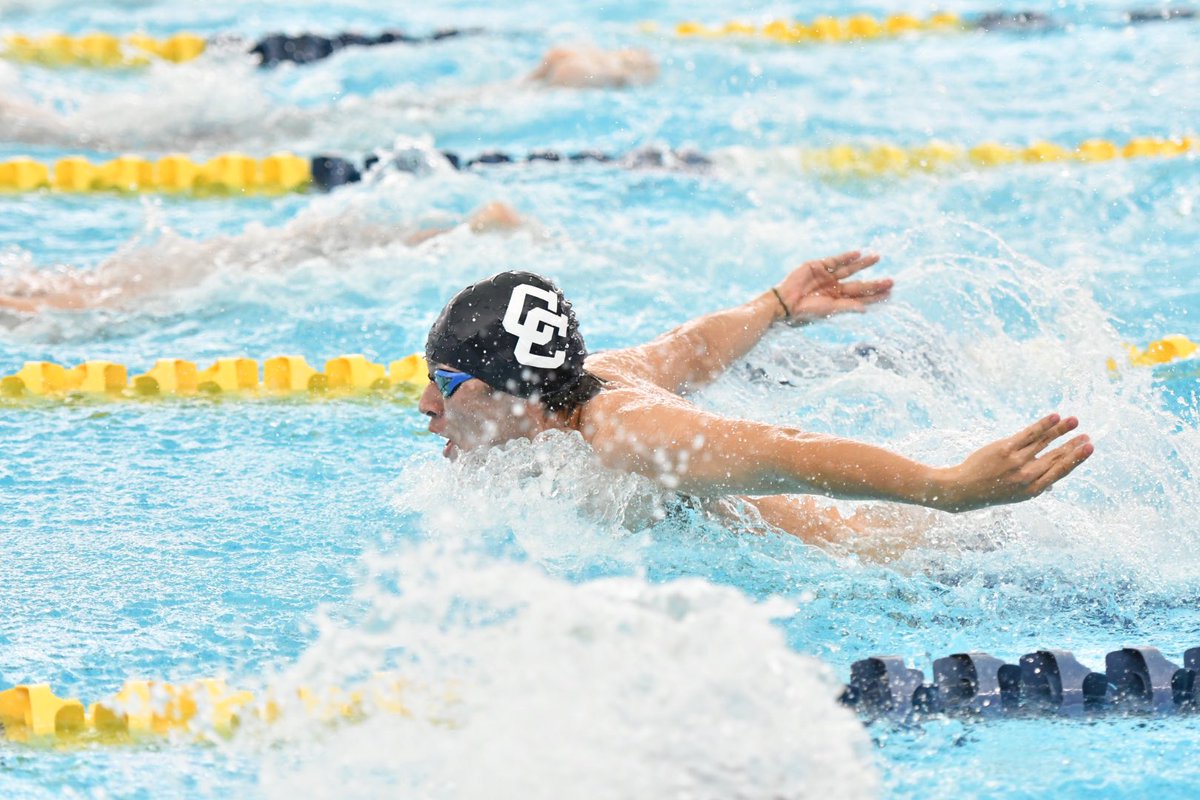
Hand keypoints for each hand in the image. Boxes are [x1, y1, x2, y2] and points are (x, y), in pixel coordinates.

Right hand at [774, 251, 891, 324]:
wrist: (785, 303)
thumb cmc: (806, 312)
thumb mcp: (828, 310)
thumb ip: (847, 307)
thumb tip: (865, 310)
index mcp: (838, 302)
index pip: (861, 298)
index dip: (875, 296)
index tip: (890, 294)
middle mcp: (835, 289)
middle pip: (859, 285)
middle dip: (874, 283)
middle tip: (892, 281)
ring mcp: (827, 277)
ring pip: (850, 270)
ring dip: (863, 264)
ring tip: (877, 257)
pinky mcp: (818, 266)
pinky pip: (835, 260)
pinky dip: (846, 257)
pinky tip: (858, 253)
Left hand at [934, 414, 1092, 511]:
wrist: (964, 489)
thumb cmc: (992, 490)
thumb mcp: (1016, 495)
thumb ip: (1035, 485)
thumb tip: (1054, 482)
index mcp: (1033, 490)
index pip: (1060, 471)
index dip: (1076, 459)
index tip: (1089, 449)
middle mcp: (1027, 476)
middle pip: (1055, 457)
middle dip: (1073, 445)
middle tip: (1088, 436)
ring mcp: (1016, 462)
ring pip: (1044, 442)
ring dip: (1061, 430)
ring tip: (1075, 421)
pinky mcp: (1004, 449)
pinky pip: (1028, 434)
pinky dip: (1043, 425)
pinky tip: (1055, 417)